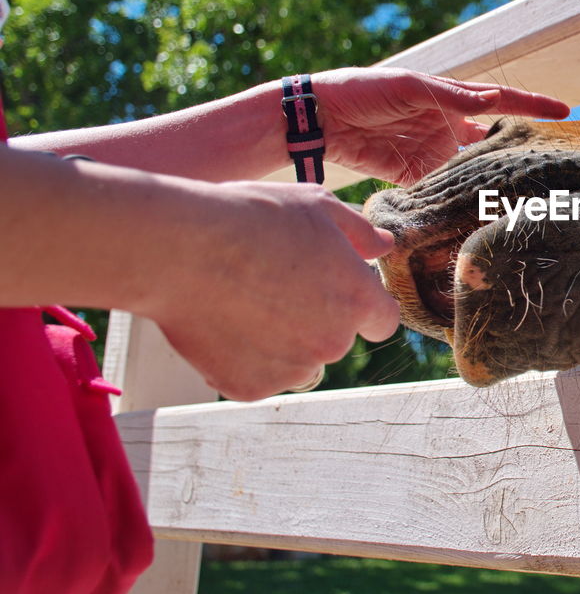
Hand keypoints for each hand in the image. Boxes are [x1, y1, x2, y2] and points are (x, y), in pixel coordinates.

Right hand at [140, 180, 400, 400]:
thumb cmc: (250, 217)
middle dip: (313, 320)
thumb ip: (358, 231)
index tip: (335, 294)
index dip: (362, 307)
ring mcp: (291, 369)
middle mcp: (333, 342)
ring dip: (280, 344)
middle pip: (335, 341)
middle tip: (272, 285)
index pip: (382, 321)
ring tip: (242, 302)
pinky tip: (221, 323)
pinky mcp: (249, 387)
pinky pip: (256, 377)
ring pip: (296, 362)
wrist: (180, 249)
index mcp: (357, 299)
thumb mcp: (315, 205)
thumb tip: (384, 245)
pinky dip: (241, 359)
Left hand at [311, 68, 570, 184]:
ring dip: (487, 184)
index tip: (566, 113)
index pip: (501, 102)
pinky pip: (440, 192)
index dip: (533, 106)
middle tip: (549, 171)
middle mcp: (447, 127)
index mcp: (450, 99)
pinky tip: (471, 215)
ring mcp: (431, 154)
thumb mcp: (409, 85)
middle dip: (516, 156)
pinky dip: (454, 203)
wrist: (317, 118)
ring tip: (516, 200)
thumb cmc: (364, 89)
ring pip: (469, 172)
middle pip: (491, 143)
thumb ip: (448, 96)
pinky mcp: (411, 177)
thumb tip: (491, 101)